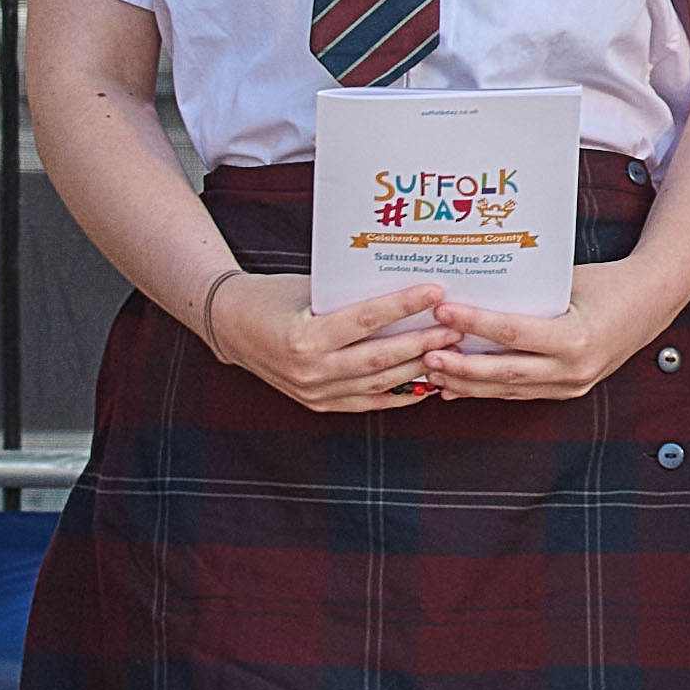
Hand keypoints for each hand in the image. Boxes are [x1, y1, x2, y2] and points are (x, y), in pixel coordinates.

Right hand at [205, 264, 458, 418]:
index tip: (435, 291)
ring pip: (380, 382)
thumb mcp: (308, 289)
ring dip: (419, 367)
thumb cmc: (272, 297)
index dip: (402, 306)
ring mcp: (316, 393)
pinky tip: (428, 380)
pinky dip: (401, 392)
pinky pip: (370, 401)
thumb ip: (349, 295)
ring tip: (450, 350)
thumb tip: (403, 284)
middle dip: (423, 342)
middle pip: (379, 358)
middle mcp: (310, 371)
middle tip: (457, 326)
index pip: (364, 321)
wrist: (232, 327)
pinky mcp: (320, 404)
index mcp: (304, 338)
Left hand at [409, 274, 632, 403]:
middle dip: (461, 367)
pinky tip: (458, 386)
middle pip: (505, 373)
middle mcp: (574, 369)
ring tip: (433, 373)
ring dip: (468, 383)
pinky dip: (488, 389)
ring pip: (509, 389)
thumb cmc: (609, 284)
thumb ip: (527, 293)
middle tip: (426, 356)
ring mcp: (571, 385)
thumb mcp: (568, 281)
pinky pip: (521, 392)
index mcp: (576, 338)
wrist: (651, 304)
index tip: (443, 312)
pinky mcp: (568, 390)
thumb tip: (477, 287)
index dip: (474, 324)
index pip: (513, 333)